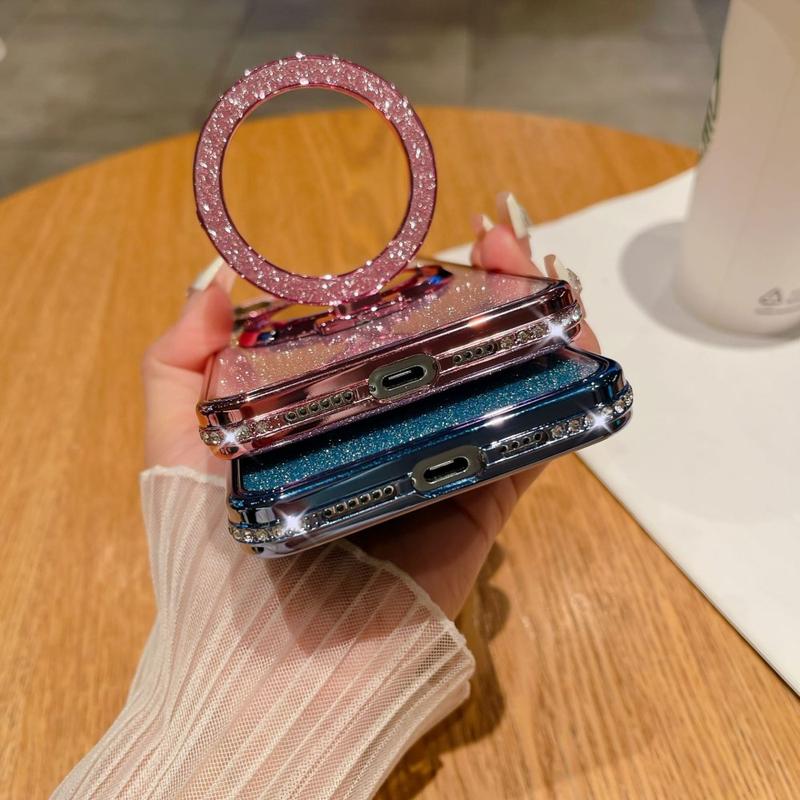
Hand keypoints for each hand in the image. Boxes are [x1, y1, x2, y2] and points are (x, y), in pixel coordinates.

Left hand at [142, 193, 597, 617]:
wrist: (271, 669)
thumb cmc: (213, 559)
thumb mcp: (176, 450)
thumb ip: (179, 368)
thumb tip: (214, 282)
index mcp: (332, 416)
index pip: (381, 336)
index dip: (410, 284)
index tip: (426, 239)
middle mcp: (390, 432)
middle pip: (450, 350)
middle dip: (483, 289)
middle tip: (498, 240)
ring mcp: (440, 464)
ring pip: (499, 383)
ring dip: (532, 323)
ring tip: (542, 269)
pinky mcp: (481, 504)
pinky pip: (530, 439)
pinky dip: (560, 388)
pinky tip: (574, 336)